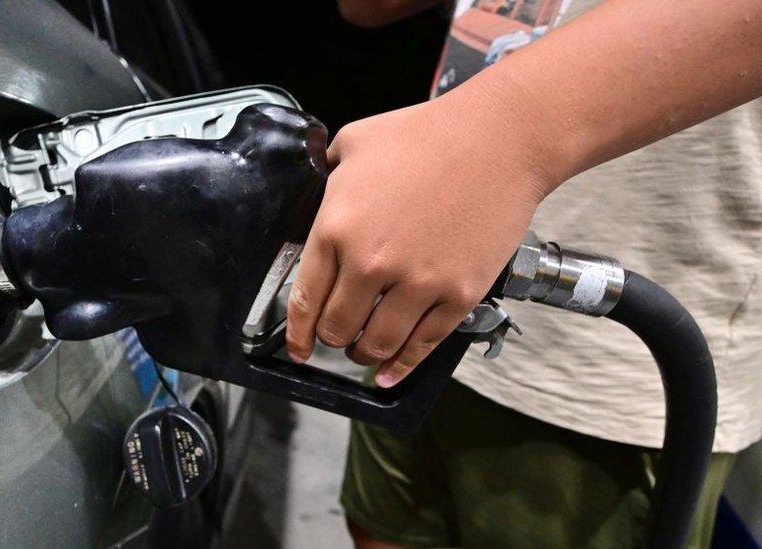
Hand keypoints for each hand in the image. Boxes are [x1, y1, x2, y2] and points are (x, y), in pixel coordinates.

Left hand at [286, 84, 555, 387]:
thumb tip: (317, 200)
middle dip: (332, 339)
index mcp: (337, 227)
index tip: (297, 347)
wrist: (500, 138)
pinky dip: (402, 366)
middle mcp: (371, 262)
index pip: (305, 300)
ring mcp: (417, 283)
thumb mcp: (354, 143)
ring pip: (376, 345)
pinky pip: (422, 346)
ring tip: (363, 352)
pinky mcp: (458, 295)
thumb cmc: (428, 134)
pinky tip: (392, 373)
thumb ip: (327, 178)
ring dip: (364, 355)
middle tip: (337, 337)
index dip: (297, 332)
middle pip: (337, 328)